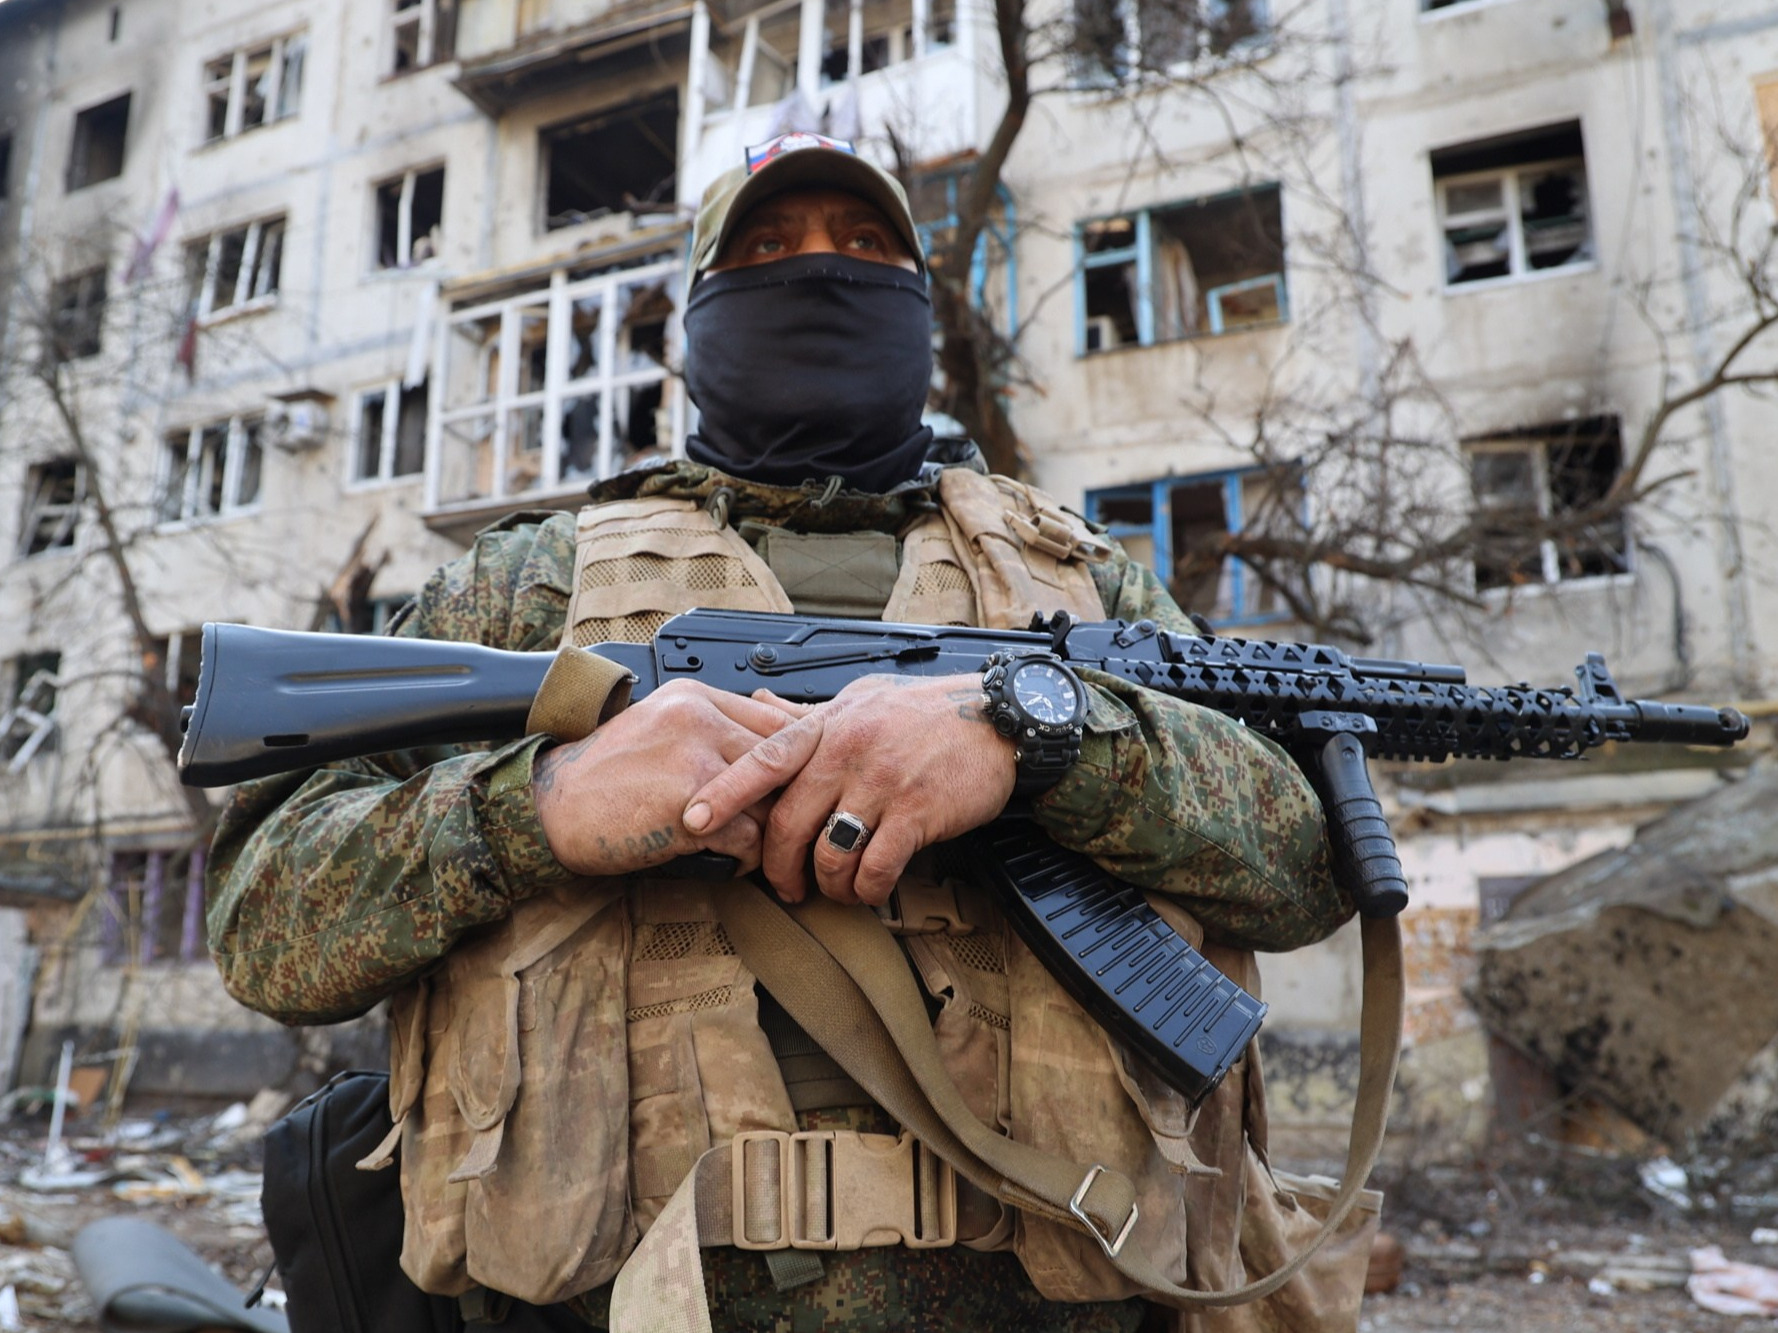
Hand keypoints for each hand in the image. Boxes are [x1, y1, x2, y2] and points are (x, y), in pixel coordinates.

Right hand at [532, 680, 792, 876]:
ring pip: (771, 801)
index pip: (779, 719)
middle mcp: (700, 720)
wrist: (551, 807)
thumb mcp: (659, 726)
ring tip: (756, 847)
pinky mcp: (691, 811)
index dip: (802, 755)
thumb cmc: (603, 774)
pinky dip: (745, 860)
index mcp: (695, 697)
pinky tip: (728, 862)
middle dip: (792, 797)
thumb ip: (712, 728)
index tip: (806, 782)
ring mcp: (696, 763)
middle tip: (793, 823)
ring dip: (768, 832)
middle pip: (785, 759)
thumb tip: (774, 749)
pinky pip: (749, 840)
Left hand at [681, 675, 1017, 905]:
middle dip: (777, 866)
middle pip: (789, 822)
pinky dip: (867, 889)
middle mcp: (849, 752)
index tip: (693, 819)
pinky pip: (876, 866)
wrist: (999, 720)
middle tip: (784, 887)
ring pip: (830, 852)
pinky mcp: (917, 812)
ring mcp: (882, 783)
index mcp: (830, 726)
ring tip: (835, 891)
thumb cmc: (927, 712)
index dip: (725, 791)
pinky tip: (871, 890)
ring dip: (827, 885)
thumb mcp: (862, 699)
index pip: (765, 758)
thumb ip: (810, 712)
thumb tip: (760, 701)